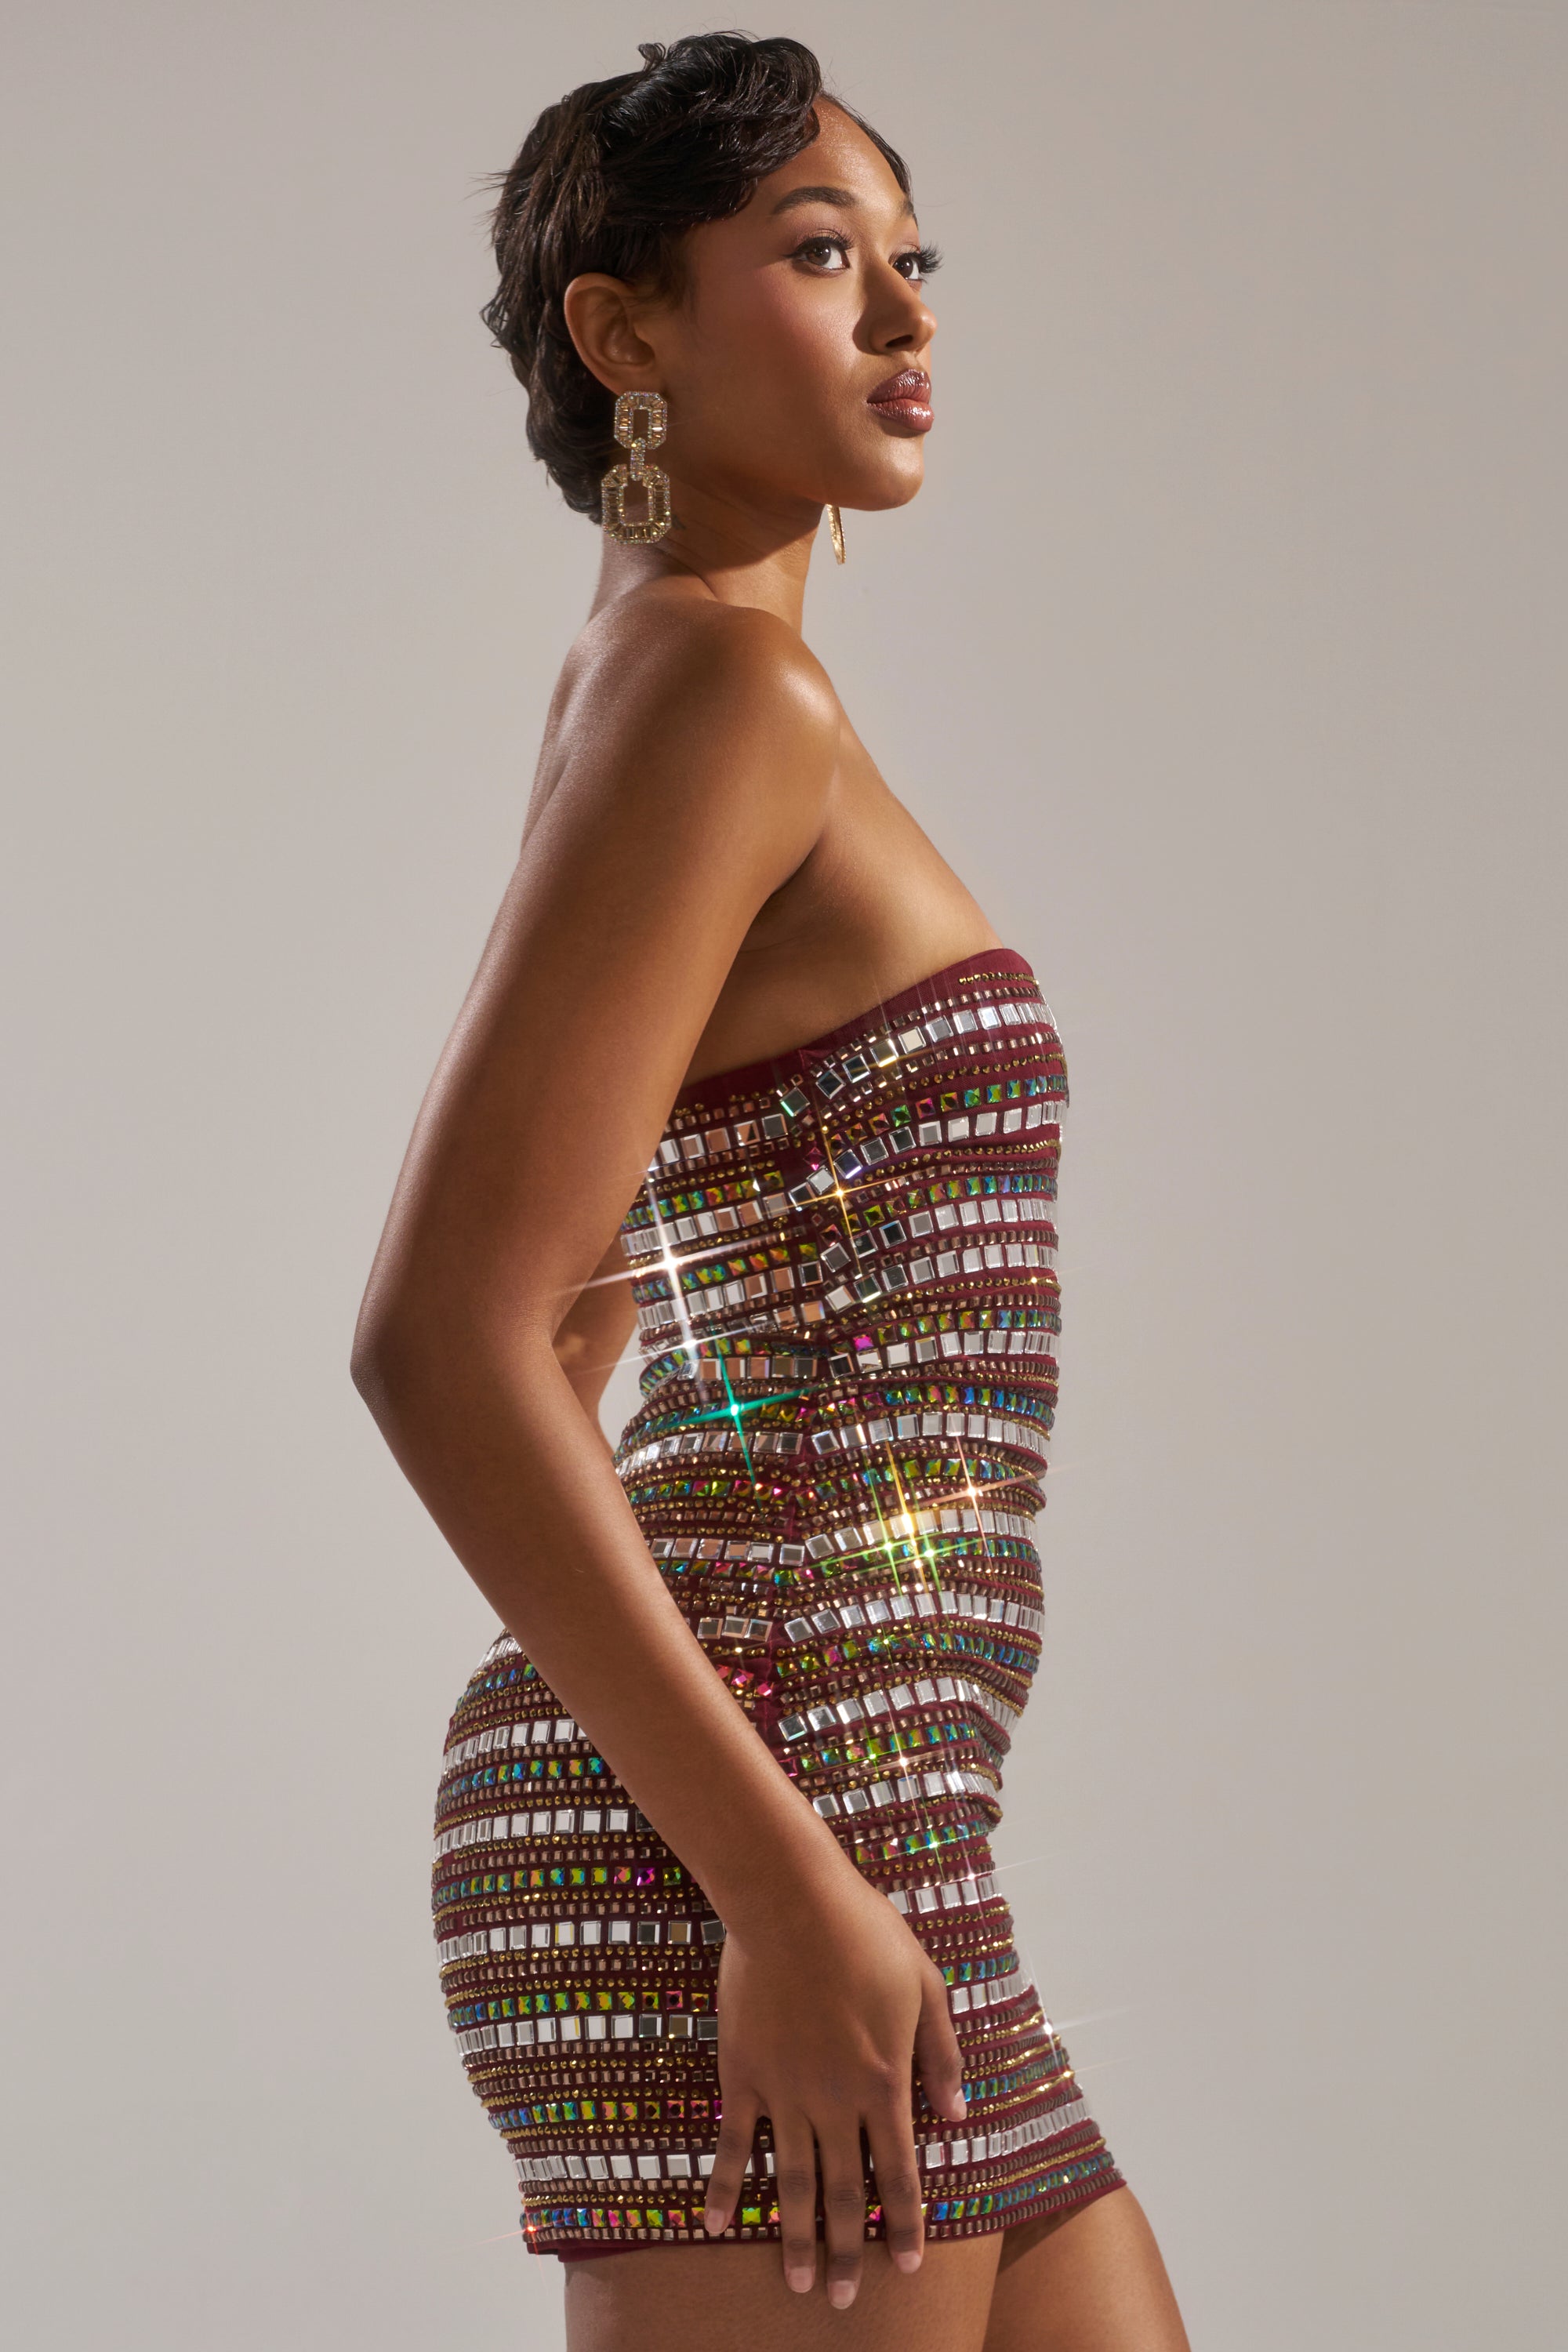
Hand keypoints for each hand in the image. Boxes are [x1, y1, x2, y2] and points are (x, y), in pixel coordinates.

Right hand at [700, 1864, 967, 2307]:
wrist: (791, 1900)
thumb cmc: (866, 1933)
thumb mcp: (926, 1987)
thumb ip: (942, 2056)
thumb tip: (958, 2116)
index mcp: (885, 2082)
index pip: (898, 2174)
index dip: (904, 2226)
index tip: (907, 2268)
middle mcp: (835, 2101)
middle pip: (843, 2193)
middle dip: (848, 2251)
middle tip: (846, 2303)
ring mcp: (785, 2092)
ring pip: (791, 2183)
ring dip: (796, 2238)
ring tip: (800, 2284)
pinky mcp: (742, 2075)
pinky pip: (733, 2144)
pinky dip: (724, 2188)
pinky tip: (714, 2226)